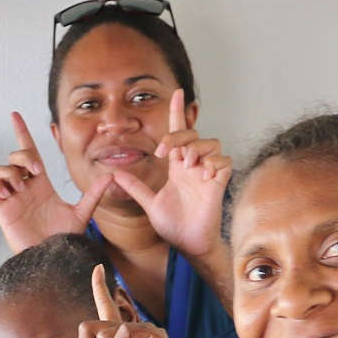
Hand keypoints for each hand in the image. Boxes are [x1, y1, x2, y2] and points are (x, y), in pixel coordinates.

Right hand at [0, 111, 111, 252]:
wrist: (51, 260)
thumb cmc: (63, 240)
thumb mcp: (81, 214)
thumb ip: (93, 194)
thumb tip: (111, 176)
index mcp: (41, 185)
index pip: (29, 152)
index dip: (22, 133)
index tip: (15, 115)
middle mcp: (24, 188)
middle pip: (14, 156)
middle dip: (22, 156)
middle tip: (33, 173)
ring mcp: (11, 198)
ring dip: (9, 172)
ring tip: (20, 187)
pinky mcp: (0, 210)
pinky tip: (8, 194)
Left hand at [109, 91, 232, 259]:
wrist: (187, 244)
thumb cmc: (173, 225)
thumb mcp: (149, 203)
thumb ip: (135, 187)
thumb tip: (113, 173)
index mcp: (177, 167)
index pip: (179, 133)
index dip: (177, 113)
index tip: (176, 93)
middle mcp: (193, 166)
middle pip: (193, 134)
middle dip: (179, 135)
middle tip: (165, 150)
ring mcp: (207, 174)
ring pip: (212, 144)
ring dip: (196, 149)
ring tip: (186, 164)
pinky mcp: (219, 184)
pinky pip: (224, 162)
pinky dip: (213, 163)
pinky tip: (203, 175)